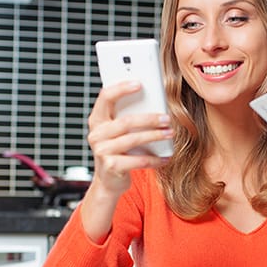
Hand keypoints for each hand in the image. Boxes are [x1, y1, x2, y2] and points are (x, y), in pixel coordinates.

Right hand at [87, 80, 172, 198]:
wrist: (109, 181)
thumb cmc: (118, 151)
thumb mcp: (118, 133)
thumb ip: (127, 117)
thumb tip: (154, 103)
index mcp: (97, 120)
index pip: (105, 97)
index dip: (121, 88)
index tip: (140, 84)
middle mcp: (96, 134)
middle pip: (126, 121)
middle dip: (150, 119)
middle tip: (167, 118)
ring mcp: (102, 151)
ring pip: (133, 140)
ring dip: (155, 136)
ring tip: (170, 133)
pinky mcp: (111, 167)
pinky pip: (138, 161)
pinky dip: (155, 159)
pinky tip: (166, 157)